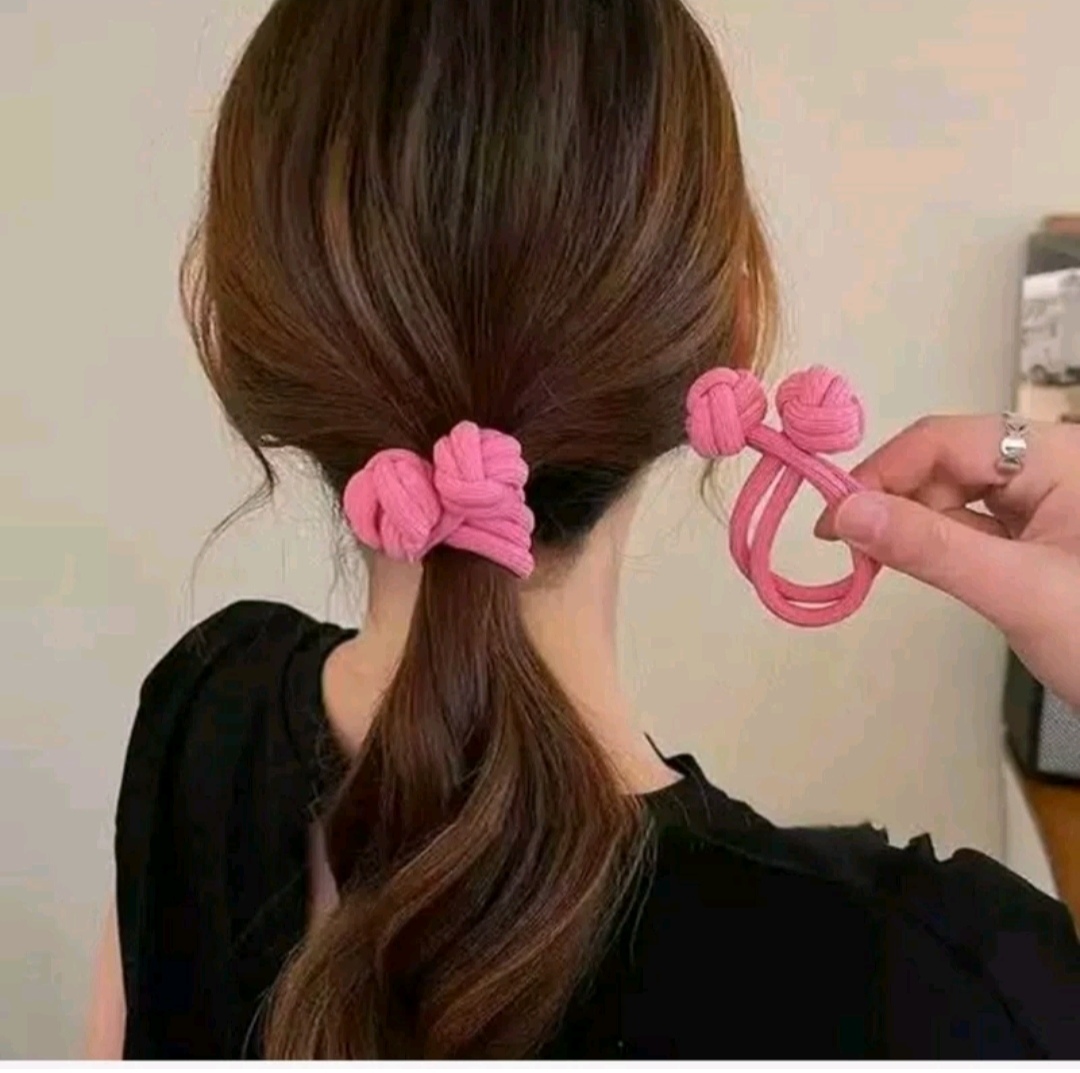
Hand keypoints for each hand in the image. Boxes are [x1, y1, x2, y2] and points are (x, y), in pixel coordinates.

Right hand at [817, 415, 1079, 707]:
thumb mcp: (1017, 591)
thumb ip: (929, 548)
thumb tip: (850, 513)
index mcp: (1060, 458)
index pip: (946, 439)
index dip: (883, 471)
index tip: (837, 517)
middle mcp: (1050, 470)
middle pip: (947, 462)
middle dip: (893, 497)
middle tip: (847, 544)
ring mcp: (1045, 506)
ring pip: (954, 494)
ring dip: (909, 522)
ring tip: (872, 557)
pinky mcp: (1036, 540)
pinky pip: (970, 525)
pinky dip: (933, 543)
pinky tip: (906, 561)